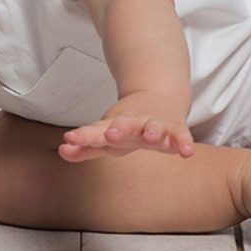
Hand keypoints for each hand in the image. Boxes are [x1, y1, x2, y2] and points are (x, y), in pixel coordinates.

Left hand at [59, 93, 194, 162]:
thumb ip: (86, 147)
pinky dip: (184, 143)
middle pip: (126, 126)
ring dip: (152, 132)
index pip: (96, 133)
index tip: (69, 138)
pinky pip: (180, 137)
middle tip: (111, 133)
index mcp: (115, 127)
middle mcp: (135, 124)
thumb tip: (63, 151)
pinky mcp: (174, 129)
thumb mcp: (107, 134)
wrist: (160, 98)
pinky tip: (187, 152)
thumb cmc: (128, 125)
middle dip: (119, 130)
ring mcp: (155, 125)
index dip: (84, 137)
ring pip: (154, 128)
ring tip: (151, 136)